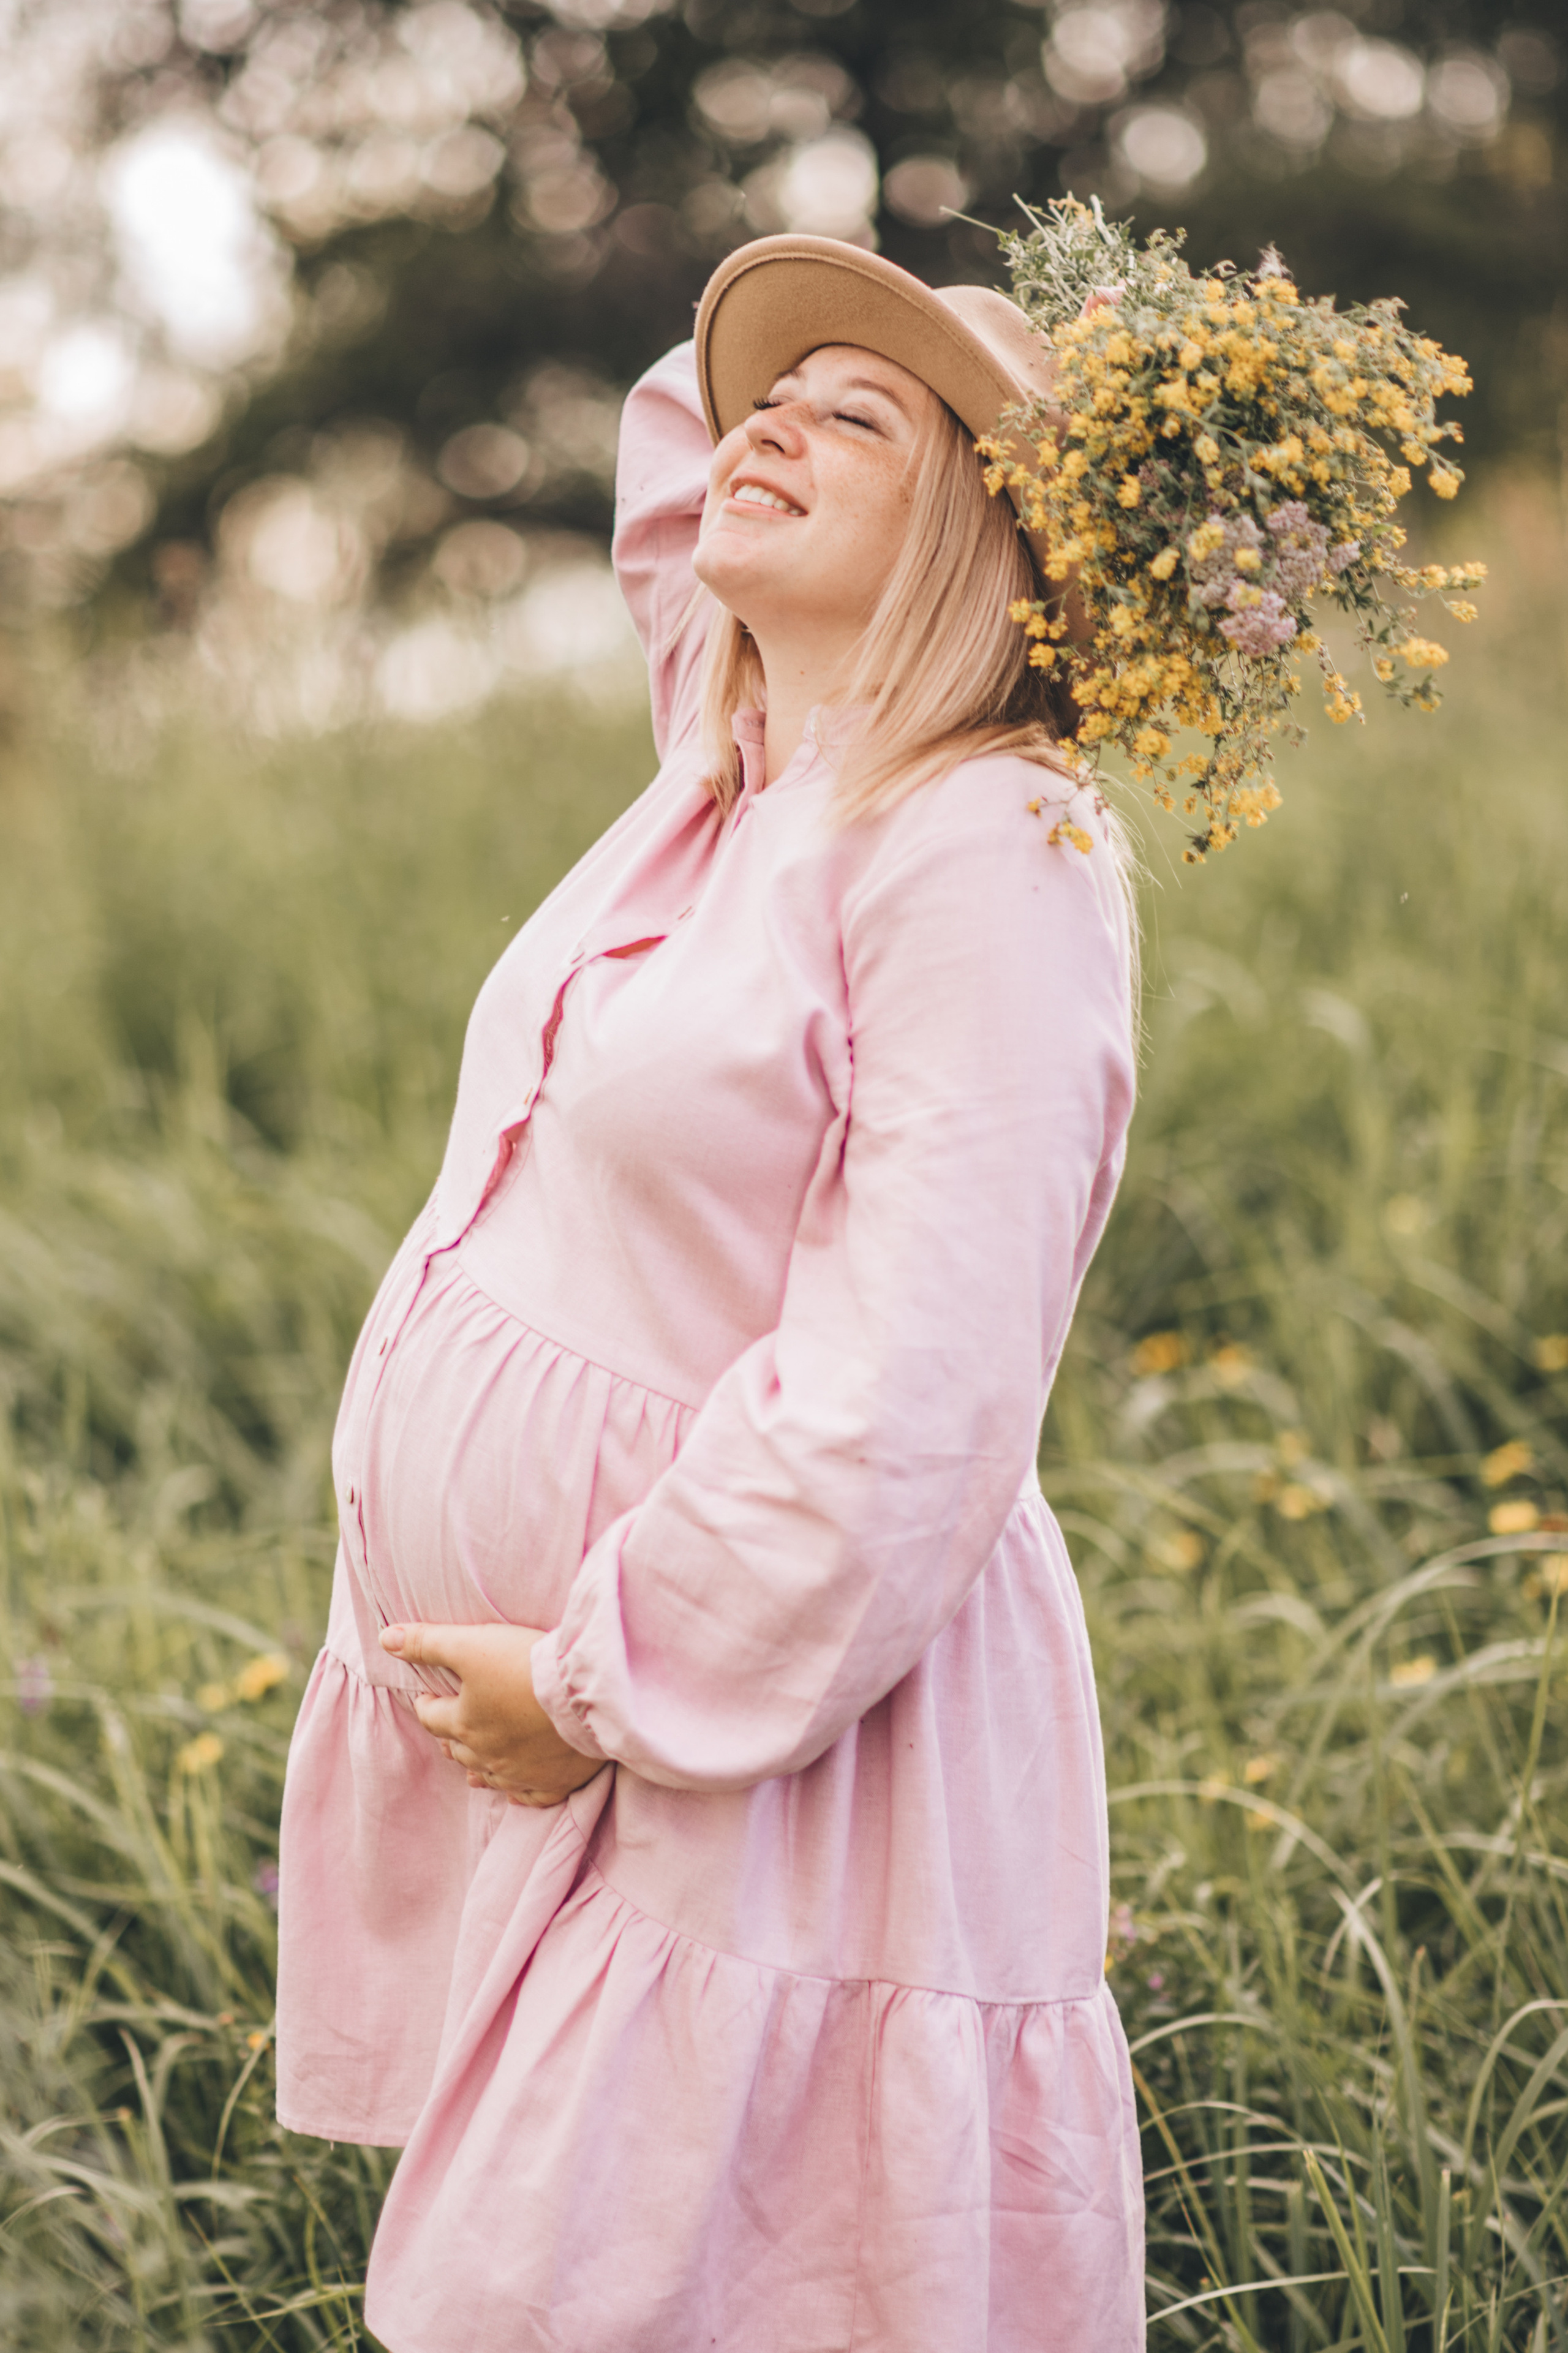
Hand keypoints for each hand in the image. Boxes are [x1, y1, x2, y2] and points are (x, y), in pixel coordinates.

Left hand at [379, 1621, 604, 1808]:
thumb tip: (386, 1639)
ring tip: (473, 1761)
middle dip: (450, 1736)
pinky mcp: (555, 1781)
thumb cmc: (527, 1666)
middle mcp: (487, 1755)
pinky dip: (518, 1793)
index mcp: (464, 1723)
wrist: (587, 1693)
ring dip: (477, 1766)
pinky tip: (514, 1791)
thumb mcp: (471, 1645)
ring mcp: (521, 1773)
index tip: (427, 1696)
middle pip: (458, 1749)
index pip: (432, 1717)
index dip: (427, 1704)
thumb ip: (429, 1642)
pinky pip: (529, 1796)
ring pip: (489, 1776)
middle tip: (451, 1725)